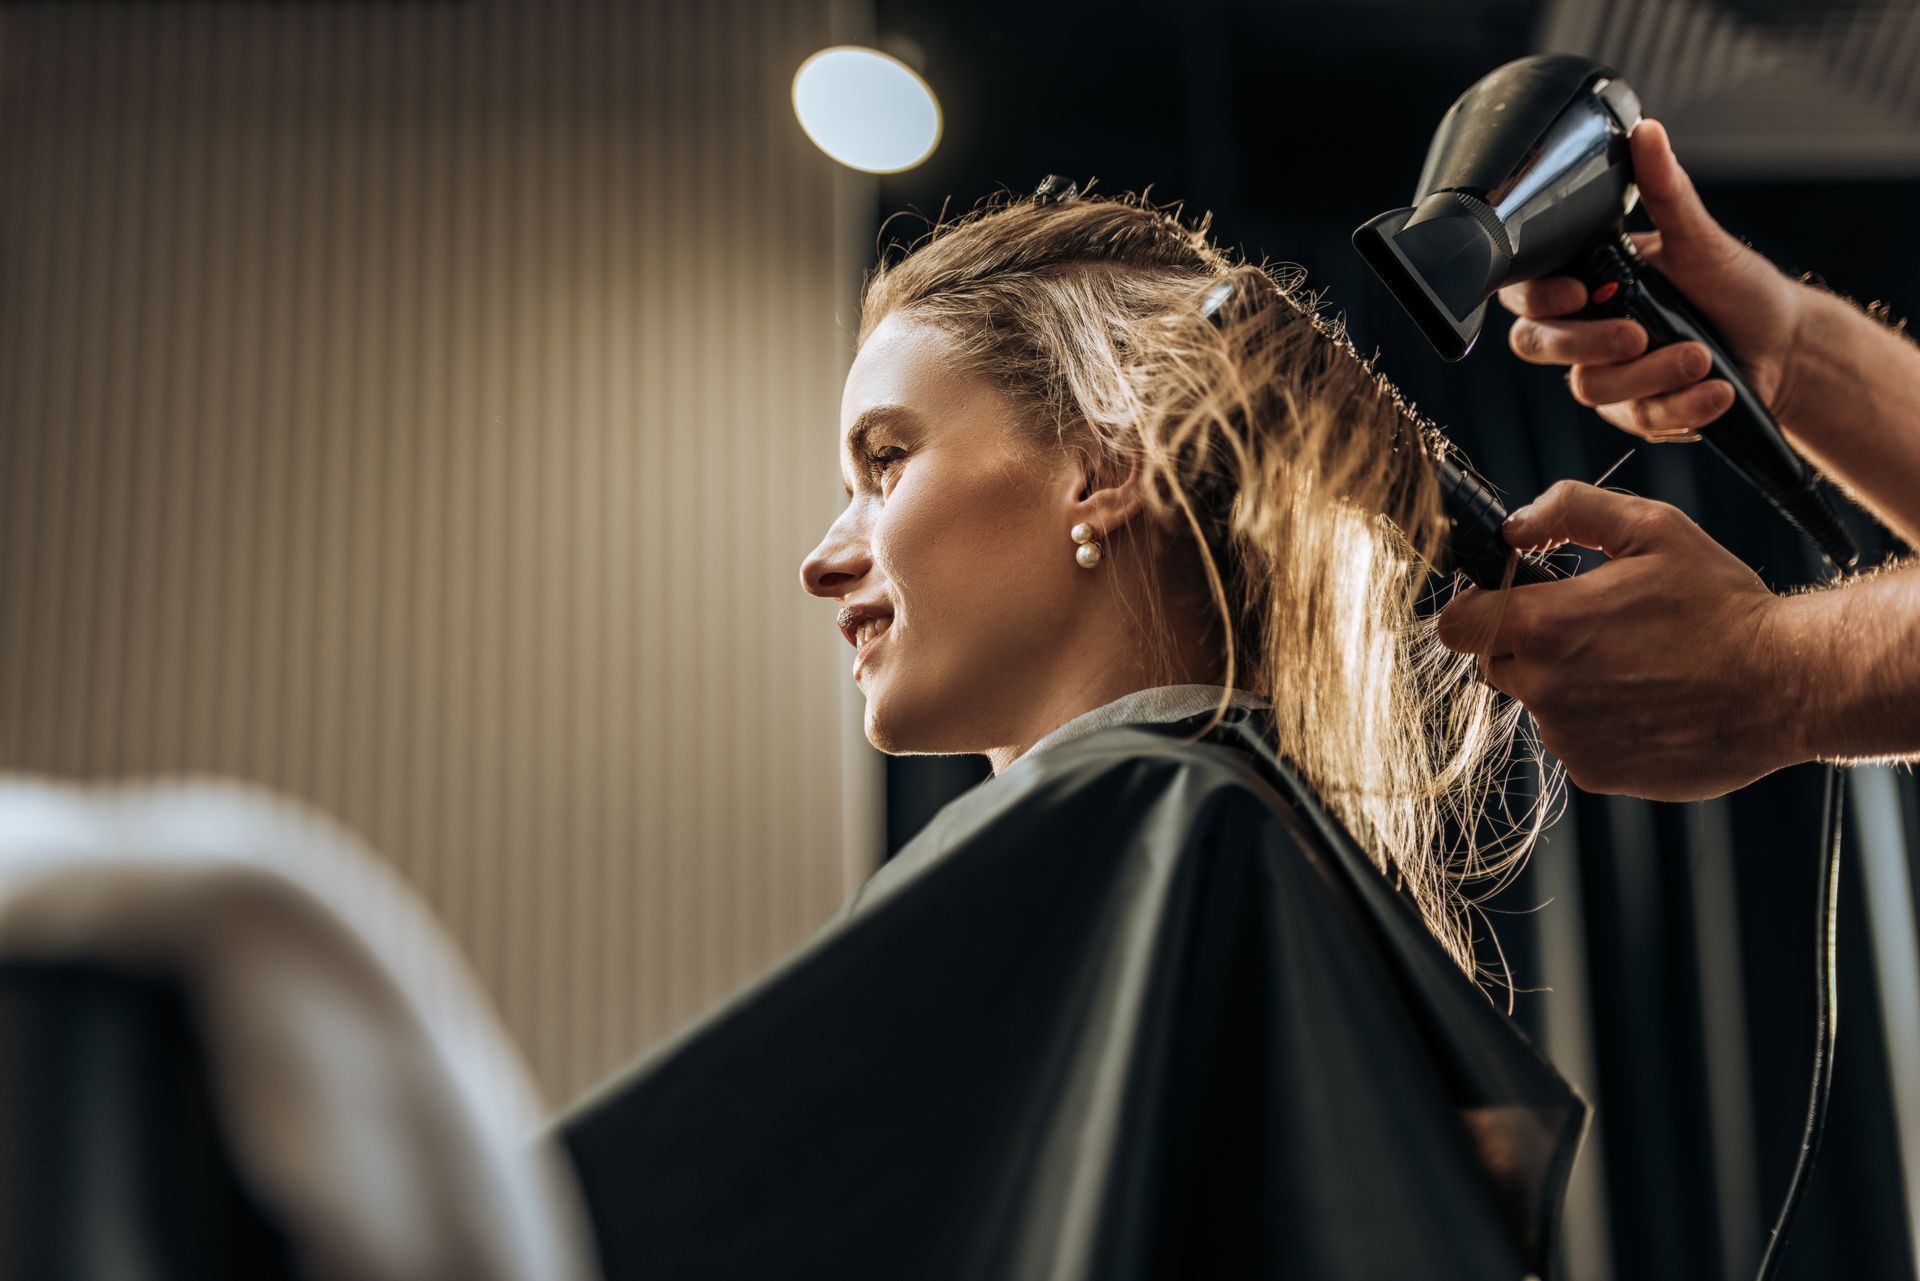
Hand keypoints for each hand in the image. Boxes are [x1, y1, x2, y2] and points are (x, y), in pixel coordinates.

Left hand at [1434, 480, 1806, 801]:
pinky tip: (1649, 702)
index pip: (1456, 624)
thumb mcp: (1654, 529)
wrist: (1787, 685)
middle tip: (1594, 628)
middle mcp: (1544, 689)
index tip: (1511, 600)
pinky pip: (1574, 741)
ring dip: (1567, 684)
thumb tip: (1513, 524)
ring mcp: (1567, 738)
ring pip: (1538, 703)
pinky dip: (1598, 724)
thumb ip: (1571, 511)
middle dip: (1528, 643)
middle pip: (1496, 663)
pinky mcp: (1594, 774)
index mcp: (1546, 626)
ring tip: (1637, 665)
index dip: (1478, 608)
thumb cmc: (1722, 605)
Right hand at [1499, 118, 1809, 443]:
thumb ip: (1664, 191)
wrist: (1785, 345)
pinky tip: (1716, 389)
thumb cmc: (1738, 287)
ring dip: (1652, 376)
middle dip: (1586, 344)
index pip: (1526, 292)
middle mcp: (1586, 329)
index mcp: (1588, 280)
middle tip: (1638, 334)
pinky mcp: (1636, 412)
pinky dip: (1681, 407)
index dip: (1539, 298)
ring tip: (1703, 359)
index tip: (1582, 294)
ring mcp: (1608, 374)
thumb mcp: (1701, 238)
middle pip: (1537, 345)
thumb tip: (1645, 130)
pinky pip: (1638, 420)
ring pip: (1591, 388)